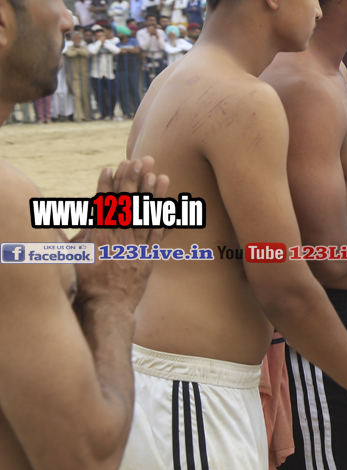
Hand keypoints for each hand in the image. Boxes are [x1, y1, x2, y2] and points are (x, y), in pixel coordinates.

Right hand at [73, 158, 169, 315]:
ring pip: (145, 216)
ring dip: (152, 193)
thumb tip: (52, 227)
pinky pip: (158, 233)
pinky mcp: (149, 257)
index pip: (104, 205)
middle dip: (133, 180)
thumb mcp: (70, 260)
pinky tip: (169, 203)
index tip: (112, 167)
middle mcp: (118, 239)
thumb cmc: (84, 286)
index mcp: (98, 238)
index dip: (108, 185)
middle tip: (139, 160)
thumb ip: (67, 239)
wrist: (107, 308)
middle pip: (127, 204)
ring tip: (158, 173)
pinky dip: (164, 216)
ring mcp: (136, 248)